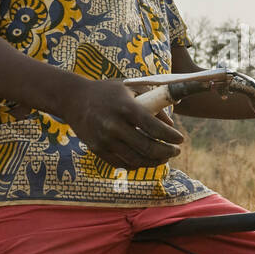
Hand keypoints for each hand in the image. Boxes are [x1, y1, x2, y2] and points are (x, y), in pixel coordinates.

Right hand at [57, 78, 185, 170]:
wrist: (73, 99)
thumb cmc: (108, 92)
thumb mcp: (131, 88)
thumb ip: (153, 103)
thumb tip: (170, 125)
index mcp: (126, 107)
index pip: (154, 128)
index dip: (171, 137)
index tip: (180, 140)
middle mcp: (114, 125)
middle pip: (148, 147)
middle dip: (167, 152)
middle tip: (176, 151)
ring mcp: (104, 139)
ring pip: (136, 160)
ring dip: (154, 161)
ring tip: (164, 157)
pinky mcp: (97, 149)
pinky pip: (121, 164)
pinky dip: (137, 164)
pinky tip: (146, 160)